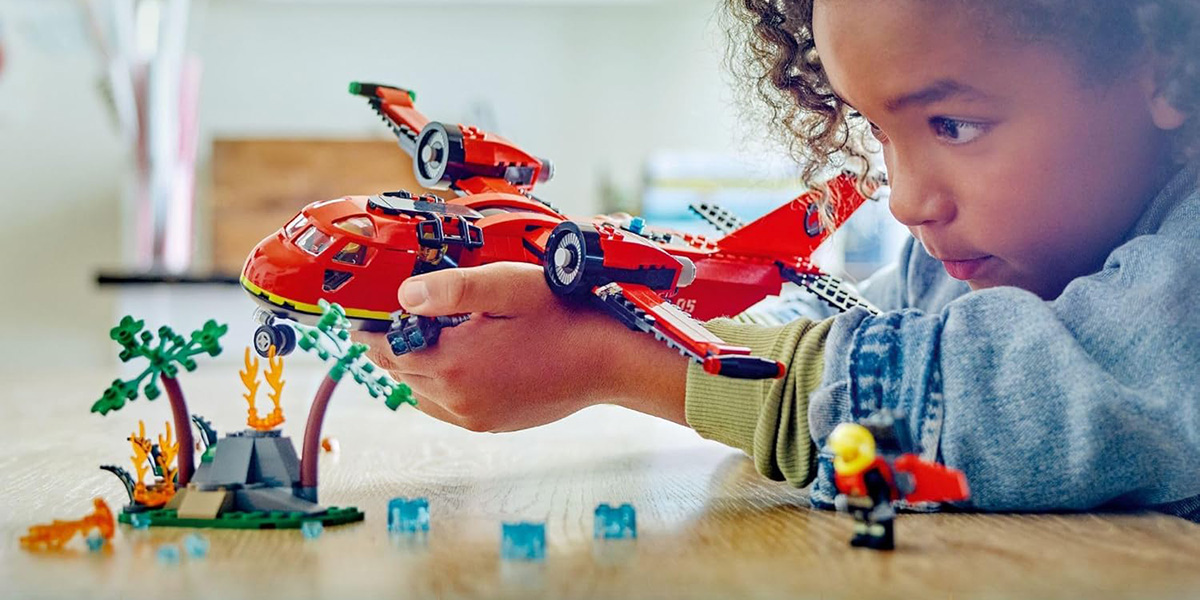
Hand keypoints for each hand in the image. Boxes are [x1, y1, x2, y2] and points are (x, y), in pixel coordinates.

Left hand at [354, 263, 688, 431]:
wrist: (609, 361)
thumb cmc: (563, 316)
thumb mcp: (507, 286)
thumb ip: (451, 289)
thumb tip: (403, 295)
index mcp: (453, 363)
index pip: (387, 351)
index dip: (371, 331)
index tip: (361, 316)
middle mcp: (457, 399)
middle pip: (400, 375)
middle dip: (393, 347)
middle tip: (393, 320)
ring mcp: (474, 417)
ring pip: (420, 395)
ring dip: (416, 369)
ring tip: (425, 339)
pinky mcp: (491, 425)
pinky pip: (446, 409)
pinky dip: (439, 387)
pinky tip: (456, 363)